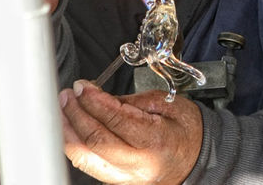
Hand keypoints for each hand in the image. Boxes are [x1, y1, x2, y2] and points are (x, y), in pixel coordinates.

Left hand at [60, 80, 201, 184]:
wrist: (200, 158)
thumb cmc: (188, 131)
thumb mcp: (169, 105)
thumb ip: (133, 102)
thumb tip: (101, 97)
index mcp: (155, 141)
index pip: (115, 120)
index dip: (94, 101)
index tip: (83, 87)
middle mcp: (139, 164)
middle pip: (95, 140)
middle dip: (76, 114)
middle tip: (68, 95)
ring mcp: (126, 178)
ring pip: (86, 158)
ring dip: (68, 133)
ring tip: (63, 111)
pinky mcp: (118, 182)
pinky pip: (90, 166)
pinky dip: (76, 147)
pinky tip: (70, 132)